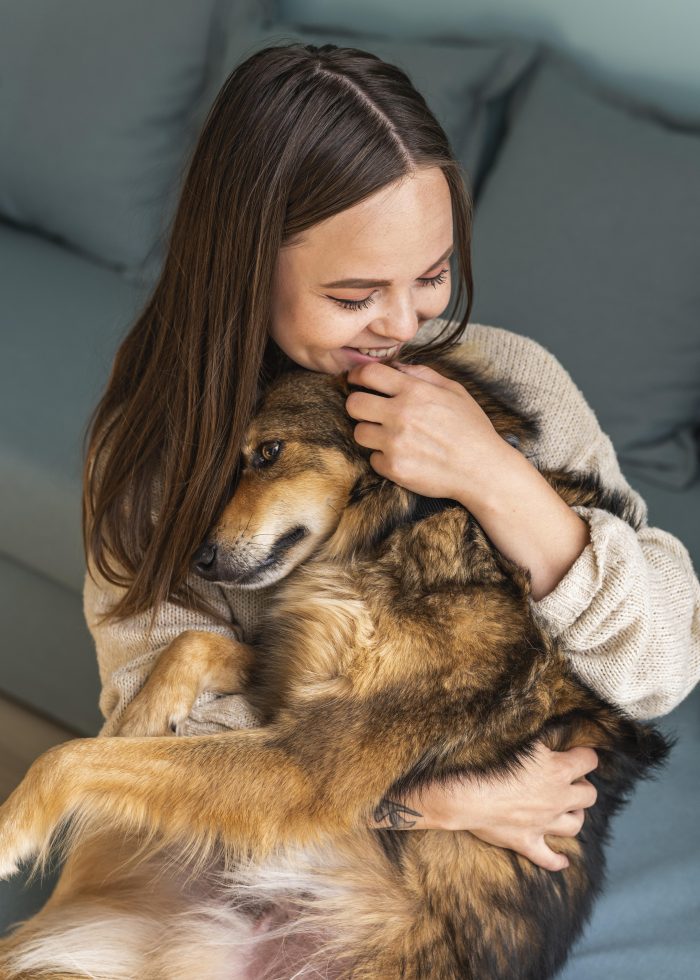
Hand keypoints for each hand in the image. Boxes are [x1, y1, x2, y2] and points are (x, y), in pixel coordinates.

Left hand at [345, 360, 503, 500]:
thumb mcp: (454, 391)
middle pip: (353, 404)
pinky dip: (384, 459)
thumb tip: (396, 366)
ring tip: (391, 437)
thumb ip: (423, 374)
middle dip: (358, 405)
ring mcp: (395, 443)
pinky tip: (403, 456)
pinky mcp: (394, 468)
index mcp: (415, 392)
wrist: (483, 470)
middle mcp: (401, 415)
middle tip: (370, 411)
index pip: (369, 374)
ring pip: (359, 433)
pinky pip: (373, 459)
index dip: (357, 375)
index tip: (357, 381)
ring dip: (371, 433)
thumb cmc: (472, 429)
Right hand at [370, 741, 598, 871]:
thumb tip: (548, 724)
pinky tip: (563, 860)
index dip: (585, 755)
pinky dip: (557, 860)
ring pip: (575, 825)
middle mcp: (558, 798)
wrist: (468, 795)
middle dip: (582, 786)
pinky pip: (548, 858)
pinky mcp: (528, 842)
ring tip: (567, 809)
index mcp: (559, 770)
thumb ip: (538, 735)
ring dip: (575, 816)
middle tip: (569, 780)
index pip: (589, 760)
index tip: (578, 752)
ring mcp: (544, 823)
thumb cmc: (490, 761)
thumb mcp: (519, 739)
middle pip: (588, 795)